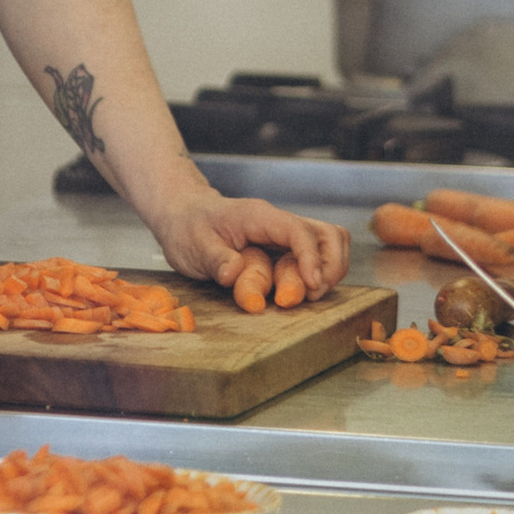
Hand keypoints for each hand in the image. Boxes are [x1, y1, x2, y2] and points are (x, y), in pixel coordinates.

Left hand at [150, 190, 349, 303]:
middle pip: (328, 236)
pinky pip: (317, 259)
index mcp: (258, 217)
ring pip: (329, 246)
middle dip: (326, 269)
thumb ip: (215, 259)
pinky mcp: (286, 251)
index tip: (312, 285)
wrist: (183, 216)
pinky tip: (300, 293)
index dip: (311, 258)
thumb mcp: (192, 245)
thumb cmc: (187, 228)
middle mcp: (278, 224)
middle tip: (308, 296)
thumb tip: (233, 274)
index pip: (297, 231)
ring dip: (326, 274)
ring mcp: (285, 238)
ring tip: (306, 297)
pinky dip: (317, 277)